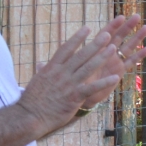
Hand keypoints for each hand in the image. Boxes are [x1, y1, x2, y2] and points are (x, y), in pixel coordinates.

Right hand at [16, 14, 145, 137]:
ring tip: (112, 48)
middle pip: (81, 55)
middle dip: (95, 44)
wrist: (30, 116)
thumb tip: (42, 65)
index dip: (78, 37)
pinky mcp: (74, 98)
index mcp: (52, 68)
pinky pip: (92, 88)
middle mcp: (61, 73)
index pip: (67, 48)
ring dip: (101, 57)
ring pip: (88, 68)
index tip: (87, 28)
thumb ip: (43, 71)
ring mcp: (68, 85)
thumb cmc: (32, 101)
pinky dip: (104, 83)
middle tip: (107, 34)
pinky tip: (115, 77)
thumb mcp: (37, 81)